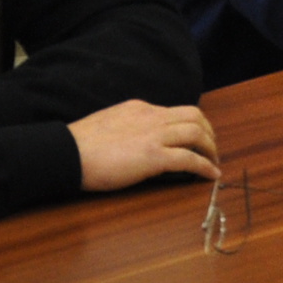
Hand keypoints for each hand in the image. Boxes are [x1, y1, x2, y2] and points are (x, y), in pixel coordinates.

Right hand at [67, 101, 220, 191]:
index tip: (195, 138)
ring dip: (211, 148)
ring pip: (197, 133)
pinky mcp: (153, 156)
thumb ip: (128, 127)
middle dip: (208, 132)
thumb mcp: (109, 123)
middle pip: (194, 116)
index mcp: (139, 107)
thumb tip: (138, 141)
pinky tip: (211, 175)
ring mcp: (154, 135)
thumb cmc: (81, 144)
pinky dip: (205, 166)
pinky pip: (190, 159)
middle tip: (211, 149)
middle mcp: (151, 116)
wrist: (69, 153)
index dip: (190, 124)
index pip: (174, 111)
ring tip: (214, 162)